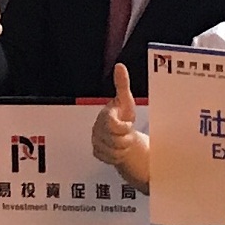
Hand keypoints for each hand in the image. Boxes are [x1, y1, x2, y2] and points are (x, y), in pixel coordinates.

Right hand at [92, 64, 152, 189]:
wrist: (122, 134)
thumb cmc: (124, 116)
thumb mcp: (126, 101)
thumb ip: (122, 84)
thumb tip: (119, 66)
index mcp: (104, 115)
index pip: (112, 125)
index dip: (124, 127)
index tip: (128, 124)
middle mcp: (97, 128)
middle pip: (115, 140)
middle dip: (126, 139)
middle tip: (127, 133)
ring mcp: (95, 140)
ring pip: (113, 152)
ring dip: (123, 149)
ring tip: (123, 140)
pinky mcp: (96, 152)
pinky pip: (110, 158)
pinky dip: (117, 156)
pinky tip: (118, 149)